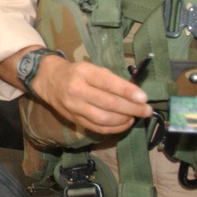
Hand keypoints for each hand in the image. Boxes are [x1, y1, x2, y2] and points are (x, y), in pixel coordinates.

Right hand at [32, 54, 152, 135]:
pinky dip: (115, 128)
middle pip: (109, 104)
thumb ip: (111, 80)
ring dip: (124, 120)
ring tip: (135, 116)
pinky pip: (98, 128)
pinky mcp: (75, 119)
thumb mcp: (91, 68)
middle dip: (132, 109)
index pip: (107, 83)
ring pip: (104, 119)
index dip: (127, 92)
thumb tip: (135, 94)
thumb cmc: (76, 72)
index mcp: (83, 73)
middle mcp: (77, 91)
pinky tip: (124, 123)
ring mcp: (75, 107)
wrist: (49, 81)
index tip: (144, 98)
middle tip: (147, 111)